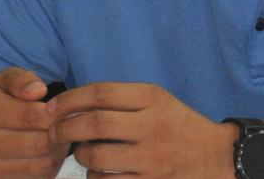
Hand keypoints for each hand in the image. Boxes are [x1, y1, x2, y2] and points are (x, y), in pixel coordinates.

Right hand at [0, 67, 68, 177]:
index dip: (55, 112)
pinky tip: (50, 151)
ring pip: (42, 164)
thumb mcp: (2, 80)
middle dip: (60, 132)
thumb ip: (21, 79)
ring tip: (60, 136)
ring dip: (59, 150)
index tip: (63, 108)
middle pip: (40, 143)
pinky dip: (51, 165)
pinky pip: (38, 177)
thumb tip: (38, 90)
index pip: (31, 116)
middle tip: (68, 123)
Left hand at [46, 82, 235, 176]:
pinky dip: (94, 177)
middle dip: (65, 128)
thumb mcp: (157, 100)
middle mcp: (152, 125)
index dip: (69, 100)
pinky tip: (97, 172)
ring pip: (97, 157)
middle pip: (96, 124)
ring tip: (80, 152)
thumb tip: (71, 104)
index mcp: (153, 98)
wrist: (212, 156)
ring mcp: (151, 157)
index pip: (101, 93)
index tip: (51, 107)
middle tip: (53, 132)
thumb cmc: (176, 124)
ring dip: (79, 155)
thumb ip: (121, 99)